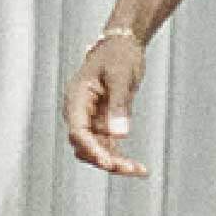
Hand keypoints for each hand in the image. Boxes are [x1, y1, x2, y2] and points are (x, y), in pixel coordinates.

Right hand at [63, 34, 148, 176]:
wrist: (122, 45)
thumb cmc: (118, 54)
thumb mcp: (120, 76)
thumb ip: (119, 105)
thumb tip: (119, 134)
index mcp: (76, 98)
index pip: (78, 131)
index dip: (91, 149)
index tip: (108, 162)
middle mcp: (80, 112)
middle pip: (85, 146)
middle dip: (105, 160)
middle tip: (130, 168)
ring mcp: (91, 120)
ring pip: (97, 151)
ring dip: (115, 163)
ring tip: (139, 170)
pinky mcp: (103, 124)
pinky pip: (108, 147)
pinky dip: (121, 158)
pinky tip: (139, 167)